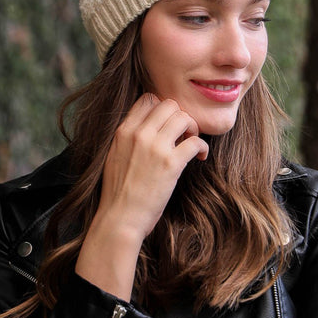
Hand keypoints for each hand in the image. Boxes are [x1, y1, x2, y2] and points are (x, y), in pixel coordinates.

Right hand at [98, 93, 208, 239]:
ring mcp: (155, 147)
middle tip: (183, 134)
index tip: (167, 125)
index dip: (162, 109)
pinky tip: (199, 157)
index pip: (148, 99)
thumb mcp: (115, 155)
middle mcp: (139, 134)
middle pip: (169, 104)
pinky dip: (202, 147)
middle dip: (180, 116)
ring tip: (191, 144)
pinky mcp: (171, 164)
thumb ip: (129, 138)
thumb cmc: (119, 192)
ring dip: (193, 129)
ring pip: (184, 118)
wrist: (120, 218)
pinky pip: (195, 141)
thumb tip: (150, 126)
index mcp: (123, 131)